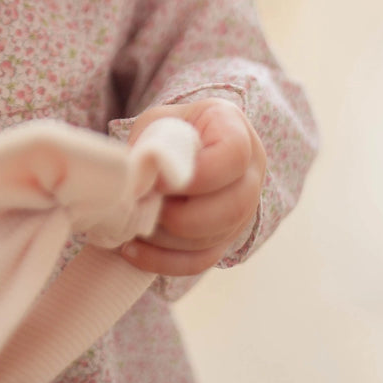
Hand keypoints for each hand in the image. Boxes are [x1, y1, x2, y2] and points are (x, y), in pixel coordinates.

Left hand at [121, 99, 265, 275]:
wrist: (192, 144)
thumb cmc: (173, 129)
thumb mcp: (159, 121)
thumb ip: (150, 145)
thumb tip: (133, 182)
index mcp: (235, 131)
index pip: (234, 156)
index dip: (197, 176)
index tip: (159, 182)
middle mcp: (250, 173)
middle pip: (231, 208)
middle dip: (179, 216)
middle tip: (144, 207)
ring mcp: (243, 211)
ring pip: (214, 239)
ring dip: (166, 239)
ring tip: (132, 226)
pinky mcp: (225, 238)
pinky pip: (201, 260)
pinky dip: (164, 260)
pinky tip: (132, 250)